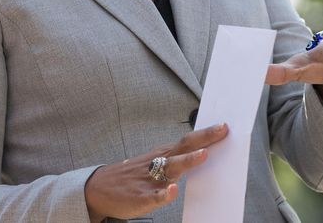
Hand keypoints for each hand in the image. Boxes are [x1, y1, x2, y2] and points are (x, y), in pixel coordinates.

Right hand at [83, 123, 228, 221]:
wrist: (97, 188)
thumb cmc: (131, 176)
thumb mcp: (153, 162)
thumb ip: (175, 159)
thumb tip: (202, 152)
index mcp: (162, 155)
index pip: (188, 141)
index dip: (206, 134)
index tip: (224, 126)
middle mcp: (157, 163)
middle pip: (183, 147)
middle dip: (203, 139)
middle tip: (222, 130)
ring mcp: (149, 179)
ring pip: (171, 168)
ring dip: (187, 161)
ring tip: (203, 155)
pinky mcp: (140, 197)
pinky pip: (154, 195)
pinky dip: (163, 193)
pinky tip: (172, 190)